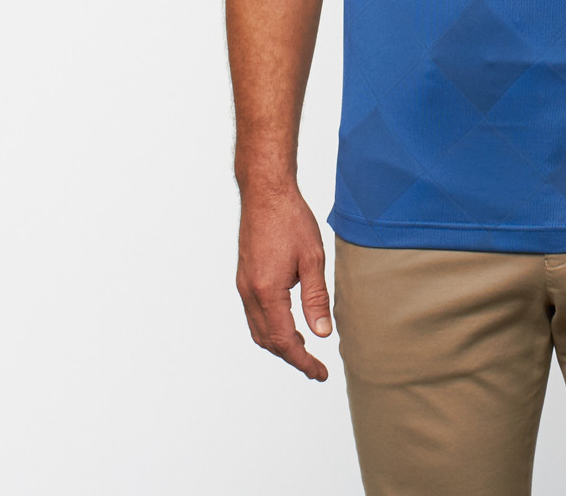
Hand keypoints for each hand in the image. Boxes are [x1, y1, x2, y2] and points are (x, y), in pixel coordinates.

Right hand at [236, 182, 332, 379]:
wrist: (265, 193)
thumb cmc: (291, 219)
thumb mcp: (312, 258)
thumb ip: (316, 299)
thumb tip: (322, 334)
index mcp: (267, 291)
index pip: (284, 341)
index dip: (303, 361)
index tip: (320, 373)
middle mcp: (249, 293)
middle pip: (268, 341)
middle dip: (292, 357)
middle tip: (316, 366)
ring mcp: (244, 285)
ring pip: (258, 330)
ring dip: (279, 344)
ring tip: (304, 350)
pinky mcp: (244, 277)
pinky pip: (254, 315)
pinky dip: (271, 328)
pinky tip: (288, 324)